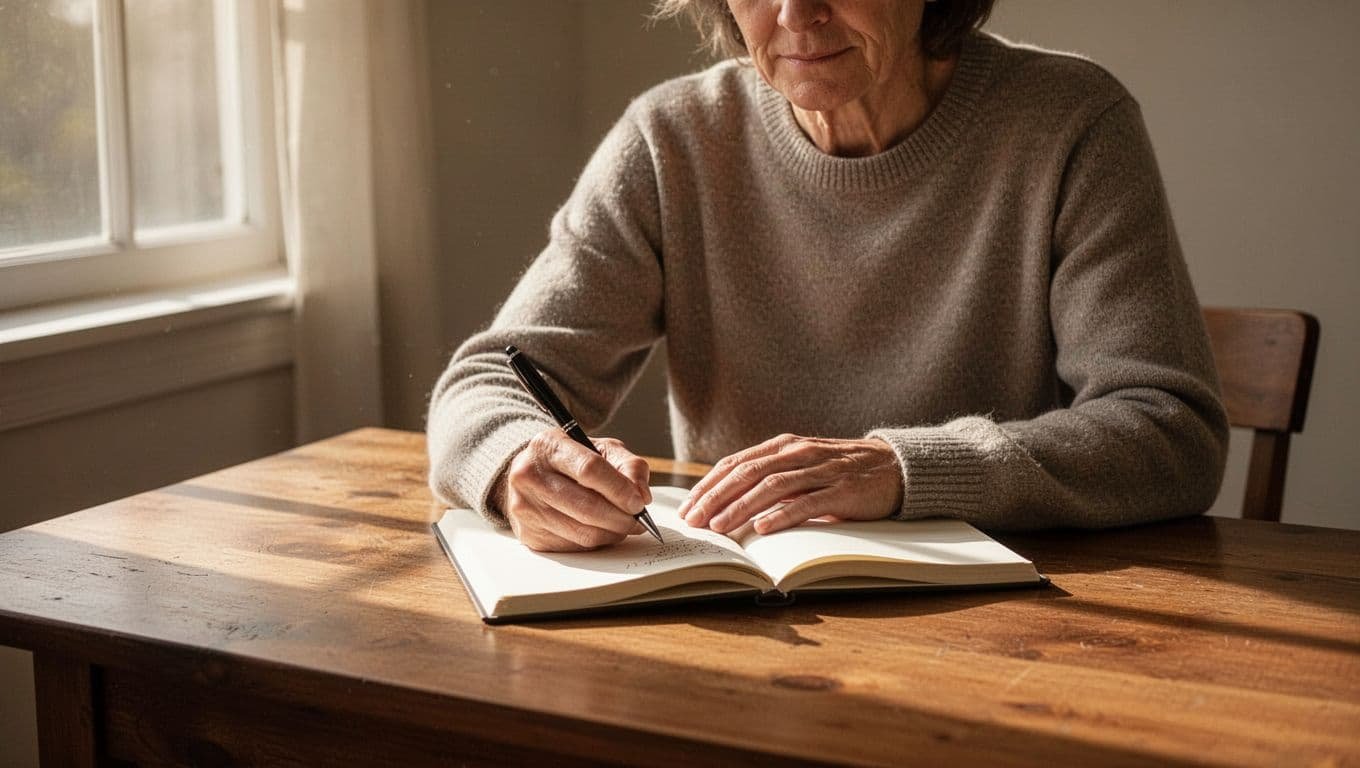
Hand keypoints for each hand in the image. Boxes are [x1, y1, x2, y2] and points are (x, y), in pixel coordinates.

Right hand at [493, 429, 651, 551]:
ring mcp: (526, 507)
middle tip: (638, 521)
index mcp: (548, 446)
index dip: (619, 489)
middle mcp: (529, 476)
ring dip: (612, 533)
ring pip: (582, 532)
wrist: (533, 475)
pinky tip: (601, 530)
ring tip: (624, 525)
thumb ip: (629, 466)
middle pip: (586, 506)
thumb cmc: (572, 461)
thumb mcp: (602, 450)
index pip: (589, 469)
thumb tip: (642, 496)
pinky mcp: (529, 534)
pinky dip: (596, 542)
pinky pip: (573, 546)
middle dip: (620, 518)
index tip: (639, 502)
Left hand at [677, 434, 903, 535]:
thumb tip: (729, 503)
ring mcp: (821, 470)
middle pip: (748, 473)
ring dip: (741, 507)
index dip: (709, 484)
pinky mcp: (841, 490)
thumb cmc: (842, 471)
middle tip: (694, 520)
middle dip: (716, 497)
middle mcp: (799, 453)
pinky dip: (781, 515)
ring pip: (772, 486)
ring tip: (719, 527)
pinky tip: (762, 527)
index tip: (688, 506)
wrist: (894, 467)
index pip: (736, 463)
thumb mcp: (803, 466)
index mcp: (784, 446)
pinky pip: (807, 502)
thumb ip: (773, 478)